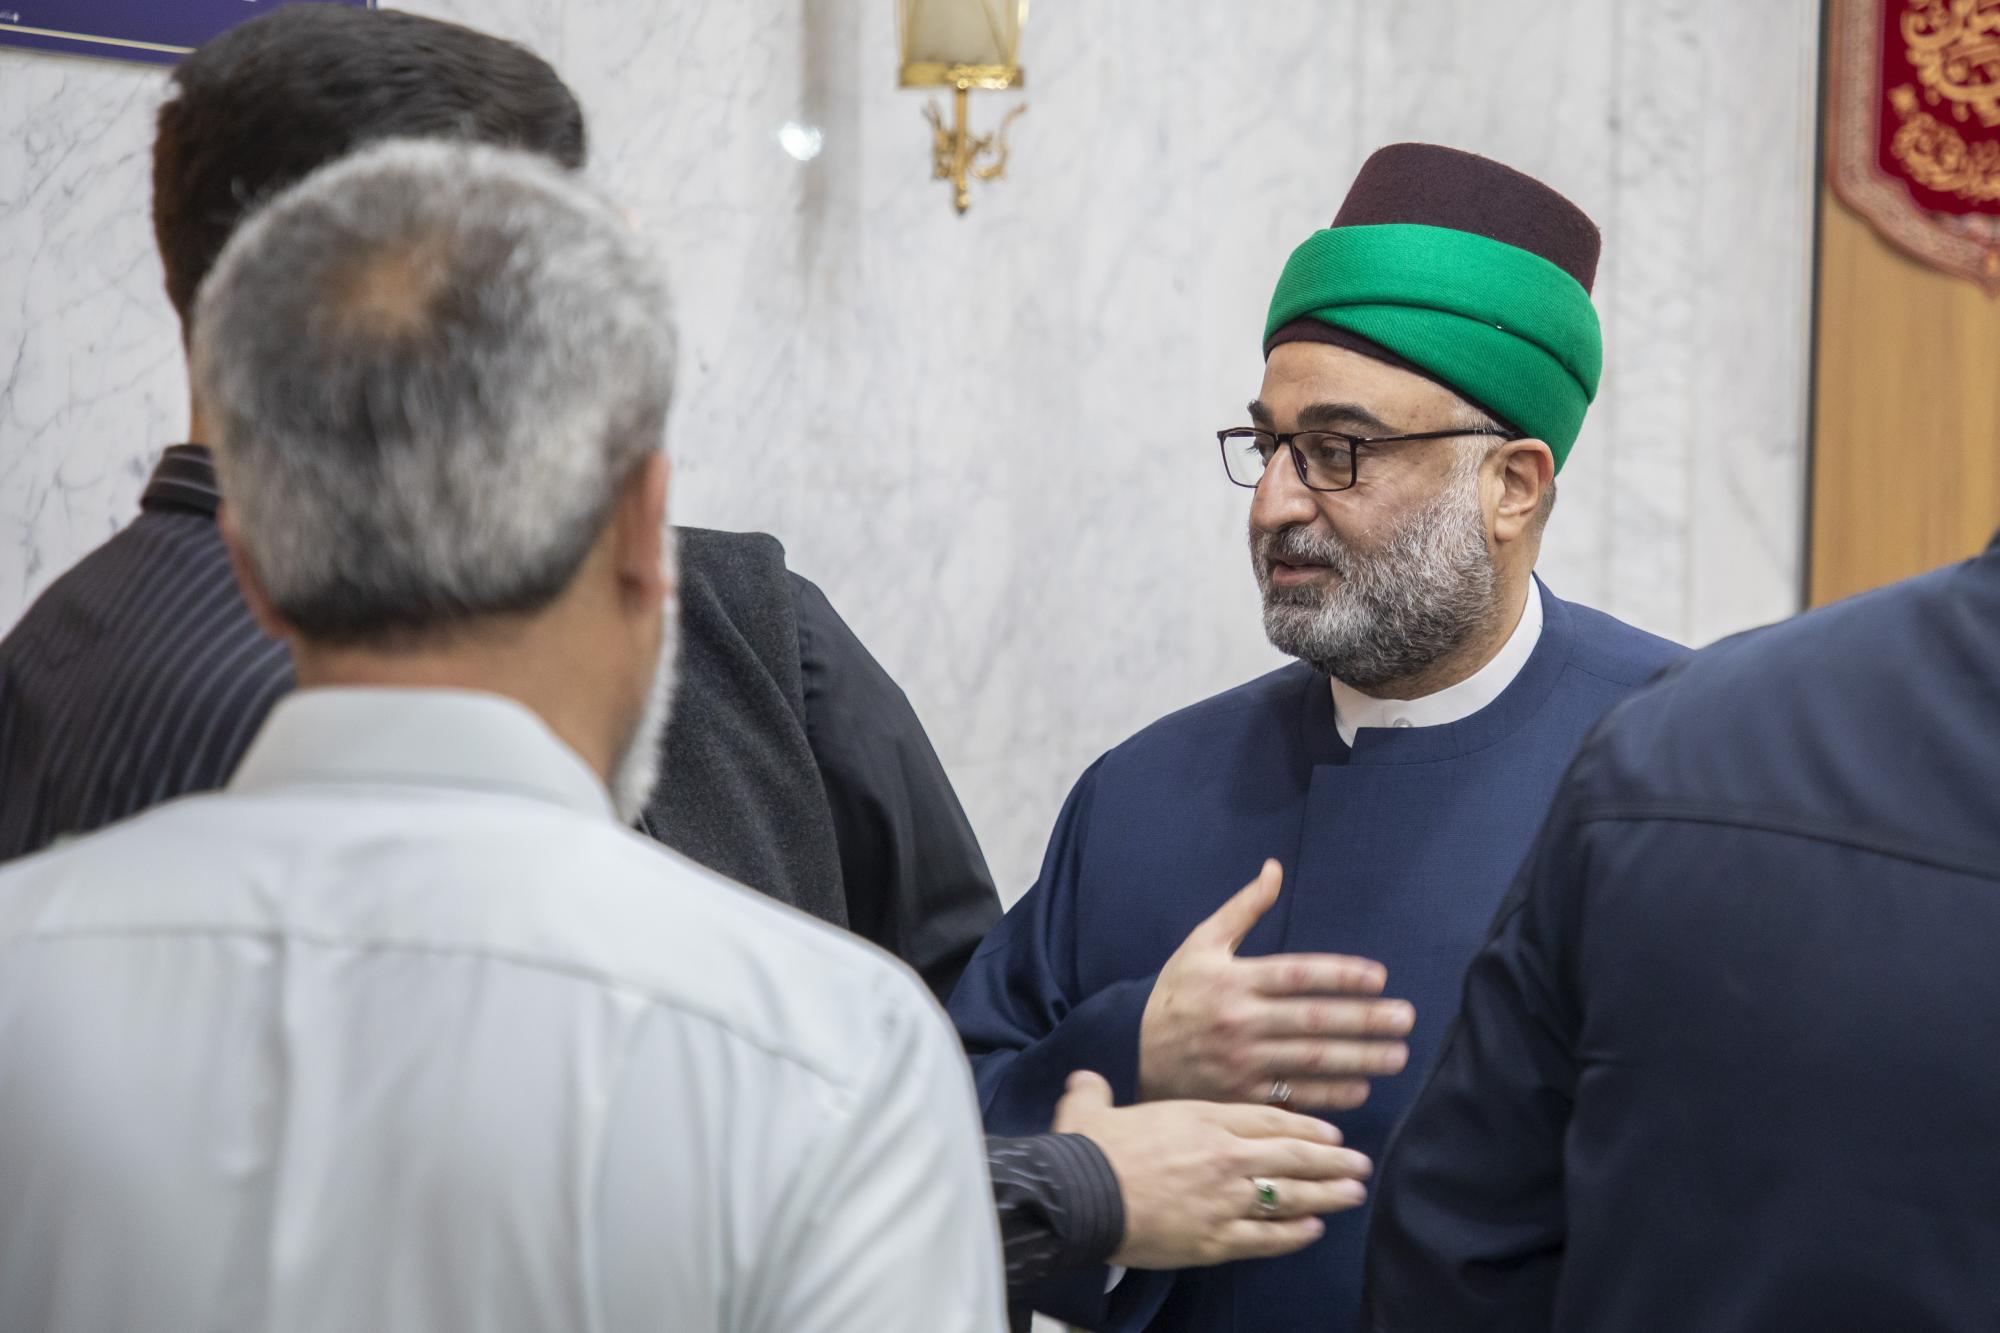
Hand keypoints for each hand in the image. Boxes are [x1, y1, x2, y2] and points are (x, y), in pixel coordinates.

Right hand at [1053, 1070, 1371, 1268]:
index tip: (1330, 1130)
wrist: (1078, 1197)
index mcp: (1202, 1118)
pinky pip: (1267, 1237)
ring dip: (1326, 1195)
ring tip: (1354, 1193)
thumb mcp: (1089, 1105)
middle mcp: (1224, 1155)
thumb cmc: (1086, 1150)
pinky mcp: (1216, 1239)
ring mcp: (1225, 1199)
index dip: (1305, 1124)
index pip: (1269, 1117)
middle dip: (1331, 1158)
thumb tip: (1085, 1080)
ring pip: (1290, 1194)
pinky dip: (1294, 1234)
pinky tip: (1315, 1230)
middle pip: (1292, 1154)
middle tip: (1360, 1163)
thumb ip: (1096, 1090)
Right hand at [1138, 859, 1414, 1108]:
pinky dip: (1330, 1095)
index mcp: (1234, 980)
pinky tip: (1362, 1088)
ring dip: (1360, 1059)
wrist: (1132, 1051)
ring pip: (1310, 1060)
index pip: (1298, 975)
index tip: (1380, 977)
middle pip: (1313, 1020)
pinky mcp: (1240, 1096)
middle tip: (1406, 1018)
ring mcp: (1241, 1062)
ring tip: (1397, 1053)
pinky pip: (1293, 1096)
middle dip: (1365, 1019)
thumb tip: (1274, 868)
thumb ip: (1242, 909)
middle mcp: (1240, 1021)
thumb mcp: (1201, 944)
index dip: (1341, 975)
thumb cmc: (1176, 993)